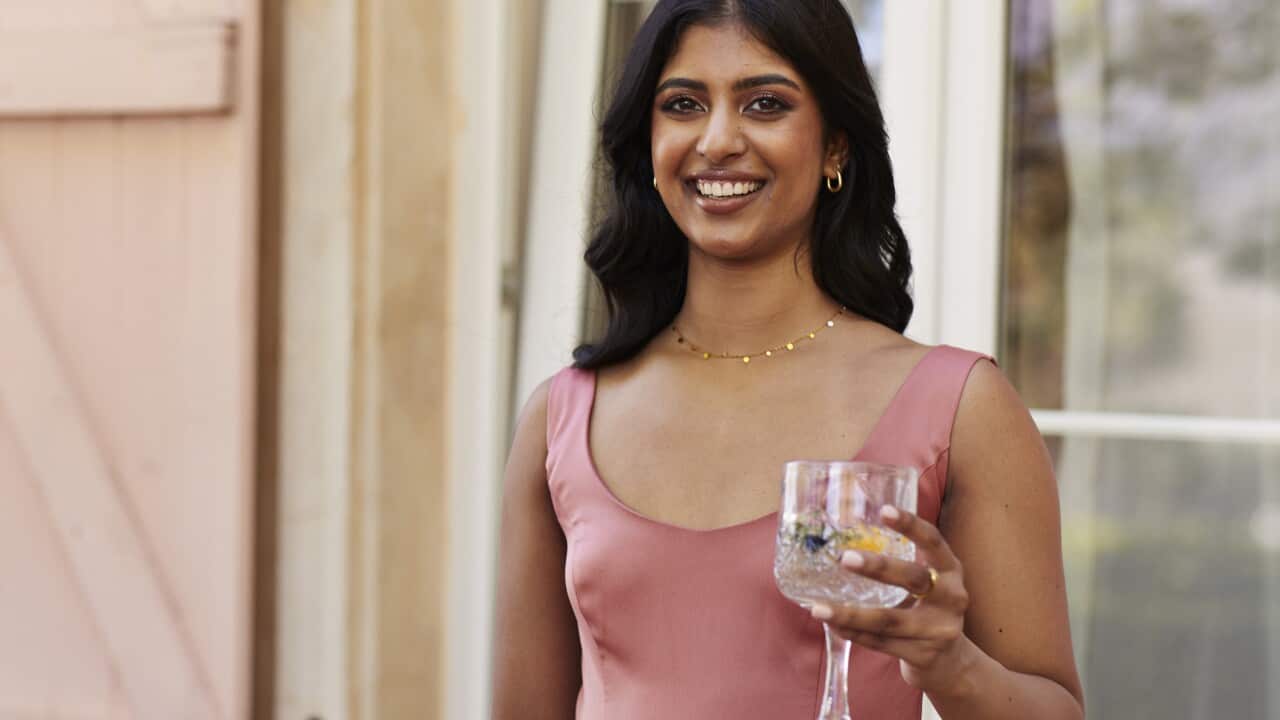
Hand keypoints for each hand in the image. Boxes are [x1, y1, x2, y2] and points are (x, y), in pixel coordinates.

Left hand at [810, 505, 976, 691]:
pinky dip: (854, 634)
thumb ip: (901, 561)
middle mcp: (951, 597)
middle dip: (878, 568)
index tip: (884, 510)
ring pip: (889, 620)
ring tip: (818, 608)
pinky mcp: (924, 655)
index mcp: (950, 569)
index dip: (910, 525)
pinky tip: (832, 625)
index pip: (933, 540)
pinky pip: (881, 644)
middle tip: (845, 558)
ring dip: (850, 614)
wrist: (951, 661)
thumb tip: (843, 533)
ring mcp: (940, 629)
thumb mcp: (927, 581)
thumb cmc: (927, 608)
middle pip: (913, 579)